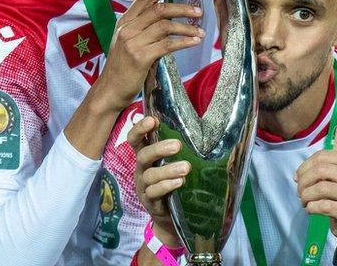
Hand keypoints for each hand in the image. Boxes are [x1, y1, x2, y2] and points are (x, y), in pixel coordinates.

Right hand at [96, 0, 204, 109]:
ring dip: (187, 28)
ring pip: (165, 27)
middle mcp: (127, 29)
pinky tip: (194, 42)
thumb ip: (136, 17)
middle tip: (198, 10)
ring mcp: (133, 43)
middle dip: (181, 8)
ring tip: (200, 31)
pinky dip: (183, 42)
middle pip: (158, 10)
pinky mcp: (141, 58)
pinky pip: (167, 45)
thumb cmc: (121, 64)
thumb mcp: (124, 37)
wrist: (110, 90)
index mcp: (124, 22)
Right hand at [128, 114, 187, 247]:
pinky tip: (179, 182)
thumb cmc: (172, 182)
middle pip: (143, 155)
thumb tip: (201, 129)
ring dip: (168, 170)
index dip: (140, 129)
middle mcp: (141, 170)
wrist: (170, 216)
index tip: (153, 120)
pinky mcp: (149, 202)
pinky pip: (154, 193)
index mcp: (145, 156)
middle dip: (159, 149)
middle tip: (178, 145)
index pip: (135, 139)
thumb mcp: (171, 164)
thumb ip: (176, 150)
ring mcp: (143, 187)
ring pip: (150, 175)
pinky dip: (166, 186)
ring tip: (186, 168)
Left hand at [295, 109, 336, 246]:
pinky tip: (311, 209)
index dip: (305, 167)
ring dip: (306, 196)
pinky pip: (324, 206)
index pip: (322, 157)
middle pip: (321, 171)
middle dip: (303, 182)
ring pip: (321, 189)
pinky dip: (311, 208)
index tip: (299, 177)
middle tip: (300, 191)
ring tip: (305, 200)